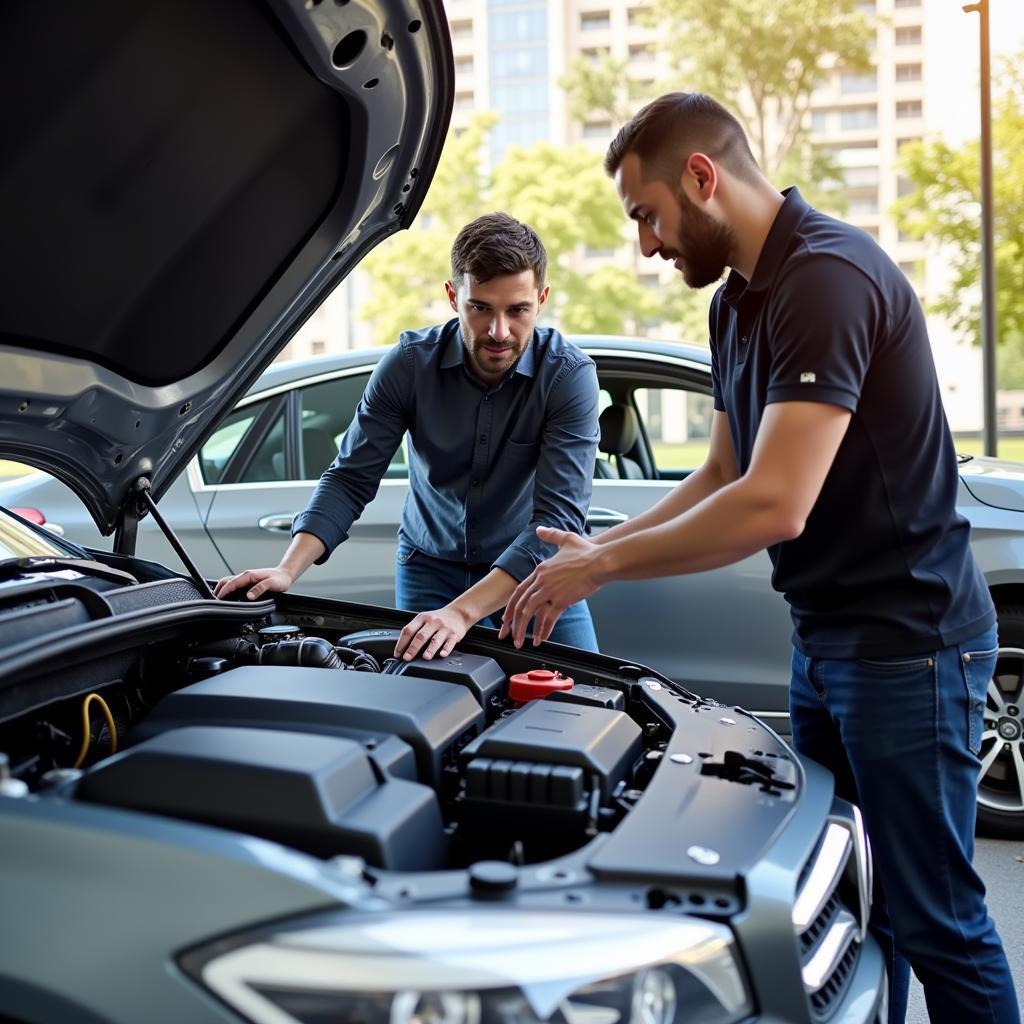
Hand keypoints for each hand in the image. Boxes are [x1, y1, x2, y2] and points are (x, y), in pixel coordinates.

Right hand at [213, 567, 293, 600]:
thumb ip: (260, 589)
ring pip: (229, 583)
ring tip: (218, 601)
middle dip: (218, 590)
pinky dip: (228, 592)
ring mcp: (246, 580)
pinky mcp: (247, 584)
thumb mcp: (272, 584)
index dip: (223, 591)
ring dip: (222, 591)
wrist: (285, 575)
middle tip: (214, 601)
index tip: (218, 598)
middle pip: (226, 582)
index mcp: (248, 575)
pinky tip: (228, 599)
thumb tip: (249, 596)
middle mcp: (245, 576)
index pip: (231, 583)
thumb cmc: (280, 579)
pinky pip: (234, 587)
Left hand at [395, 604, 472, 660]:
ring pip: (435, 639)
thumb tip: (402, 648)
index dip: (401, 643)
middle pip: (420, 636)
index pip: (408, 630)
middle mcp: (432, 622)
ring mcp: (444, 628)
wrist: (458, 613)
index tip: (398, 654)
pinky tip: (442, 654)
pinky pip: (450, 643)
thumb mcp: (424, 619)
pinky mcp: (454, 634)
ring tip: (425, 657)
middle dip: (412, 648)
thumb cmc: (438, 619)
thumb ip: (415, 630)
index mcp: (422, 618)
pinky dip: (446, 649)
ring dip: (430, 649)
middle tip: (407, 658)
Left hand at [499, 527, 601, 647]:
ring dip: (523, 630)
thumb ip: (550, 535)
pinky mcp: (562, 600)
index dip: (511, 606)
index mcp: (540, 570)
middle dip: (511, 622)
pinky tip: (541, 639)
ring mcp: (550, 591)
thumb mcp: (566, 539)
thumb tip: (540, 529)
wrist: (601, 561)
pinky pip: (548, 619)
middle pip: (520, 604)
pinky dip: (543, 631)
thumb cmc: (588, 552)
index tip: (507, 617)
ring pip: (530, 613)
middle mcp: (542, 581)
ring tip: (520, 642)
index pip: (519, 590)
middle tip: (506, 634)